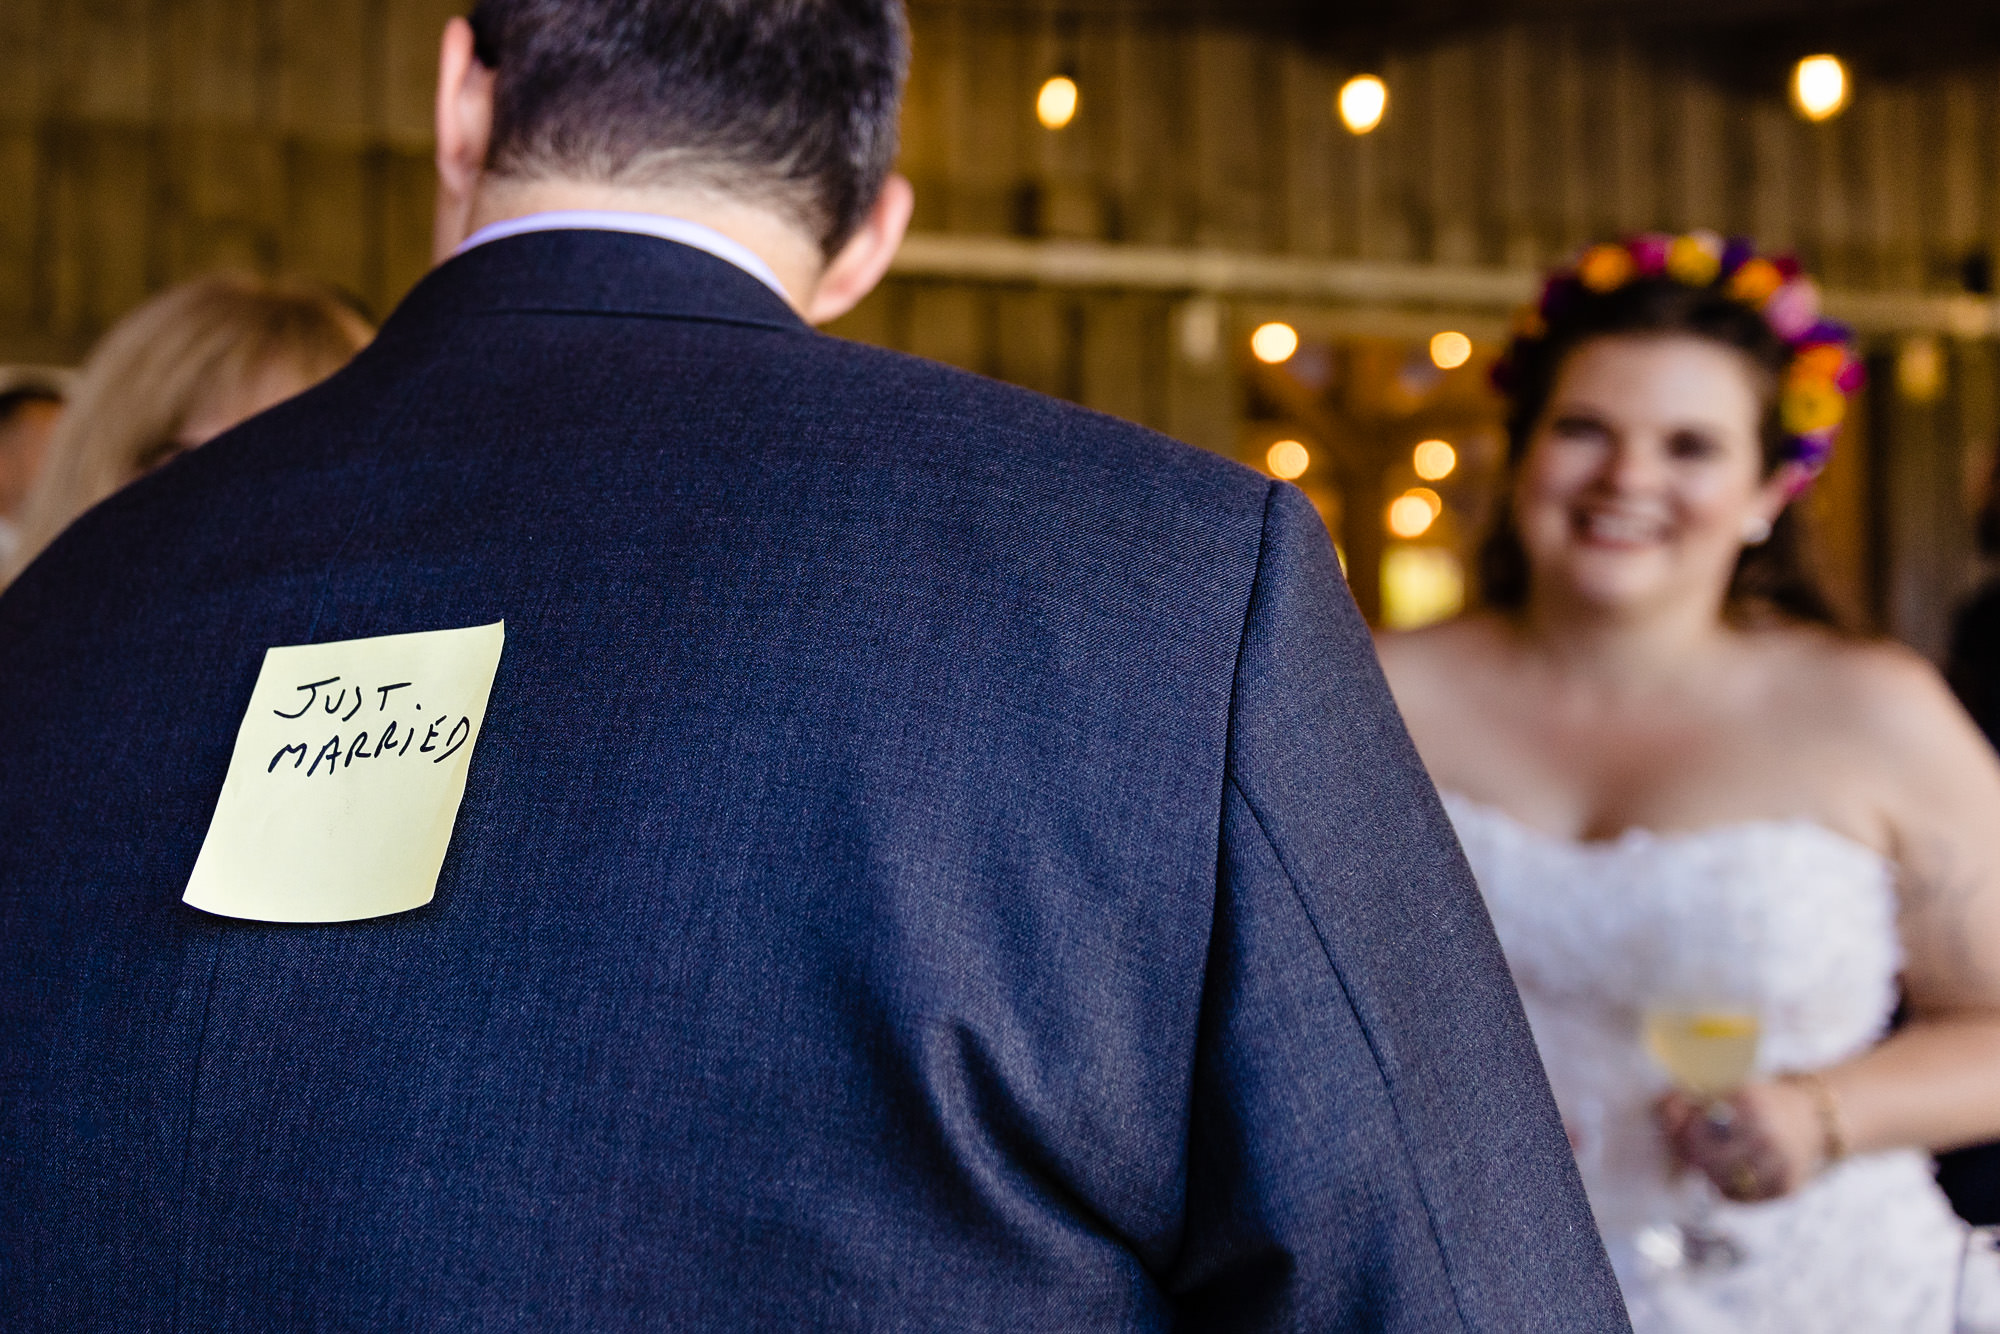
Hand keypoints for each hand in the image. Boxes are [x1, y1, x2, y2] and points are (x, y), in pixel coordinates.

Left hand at [1655, 1079, 1825, 1202]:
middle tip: (1690, 1148)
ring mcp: (1780, 1165)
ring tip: (1712, 1158)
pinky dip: (1728, 1188)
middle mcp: (1767, 1136)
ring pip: (1721, 1182)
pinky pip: (1742, 1198)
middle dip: (1690, 1154)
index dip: (1681, 1130)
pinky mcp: (1787, 1187)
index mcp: (1750, 1104)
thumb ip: (1694, 1100)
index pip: (1697, 1127)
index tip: (1679, 1127)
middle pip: (1706, 1158)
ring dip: (1708, 1172)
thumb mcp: (1731, 1088)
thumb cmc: (1761, 1101)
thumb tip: (1663, 1111)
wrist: (1816, 1118)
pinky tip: (1731, 1172)